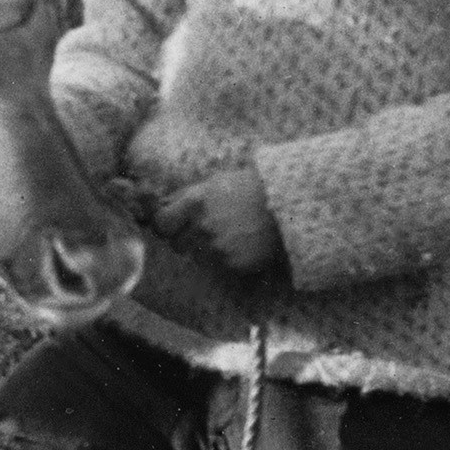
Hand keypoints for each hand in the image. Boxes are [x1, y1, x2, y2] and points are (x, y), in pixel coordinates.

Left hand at [154, 166, 285, 280]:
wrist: (288, 206)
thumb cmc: (249, 189)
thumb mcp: (214, 183)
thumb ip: (186, 196)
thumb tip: (161, 206)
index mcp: (195, 203)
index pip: (161, 222)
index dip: (165, 224)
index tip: (171, 223)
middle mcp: (202, 227)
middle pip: (176, 243)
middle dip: (184, 237)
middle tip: (201, 230)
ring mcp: (217, 249)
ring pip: (195, 257)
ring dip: (204, 249)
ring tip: (225, 236)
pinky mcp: (232, 265)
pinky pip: (217, 266)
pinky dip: (223, 259)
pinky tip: (238, 245)